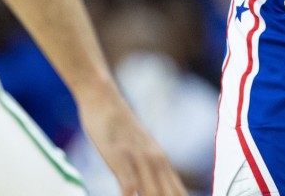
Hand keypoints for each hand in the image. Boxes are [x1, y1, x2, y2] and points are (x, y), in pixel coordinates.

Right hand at [76, 81, 185, 195]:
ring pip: (154, 192)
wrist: (103, 98)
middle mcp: (156, 161)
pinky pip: (128, 182)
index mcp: (161, 163)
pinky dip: (131, 195)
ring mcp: (139, 158)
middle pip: (171, 195)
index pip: (180, 193)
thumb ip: (148, 171)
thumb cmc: (118, 128)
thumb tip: (156, 187)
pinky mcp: (120, 156)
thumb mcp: (138, 152)